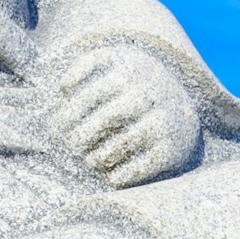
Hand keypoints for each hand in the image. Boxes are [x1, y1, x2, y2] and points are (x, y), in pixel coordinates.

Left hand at [53, 42, 202, 186]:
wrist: (180, 103)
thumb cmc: (133, 82)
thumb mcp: (113, 61)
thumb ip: (85, 65)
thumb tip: (64, 89)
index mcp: (129, 70)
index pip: (90, 95)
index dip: (69, 114)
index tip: (59, 127)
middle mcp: (149, 94)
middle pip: (107, 119)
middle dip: (82, 137)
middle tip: (73, 146)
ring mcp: (162, 121)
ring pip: (122, 144)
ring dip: (98, 157)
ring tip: (91, 160)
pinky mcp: (170, 148)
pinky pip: (142, 166)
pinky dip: (122, 176)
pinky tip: (111, 178)